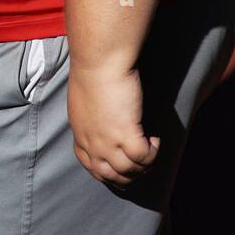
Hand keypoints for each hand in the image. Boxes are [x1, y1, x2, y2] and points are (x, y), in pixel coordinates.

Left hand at [67, 65, 160, 187]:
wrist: (99, 59)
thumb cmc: (91, 69)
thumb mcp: (82, 99)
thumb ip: (89, 115)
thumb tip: (100, 117)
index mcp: (80, 133)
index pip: (91, 165)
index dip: (107, 171)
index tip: (119, 166)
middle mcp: (92, 143)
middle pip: (110, 175)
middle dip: (127, 175)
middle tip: (140, 164)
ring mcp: (108, 141)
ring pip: (129, 170)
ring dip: (142, 164)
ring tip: (150, 148)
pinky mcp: (126, 133)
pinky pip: (144, 157)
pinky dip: (152, 151)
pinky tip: (154, 138)